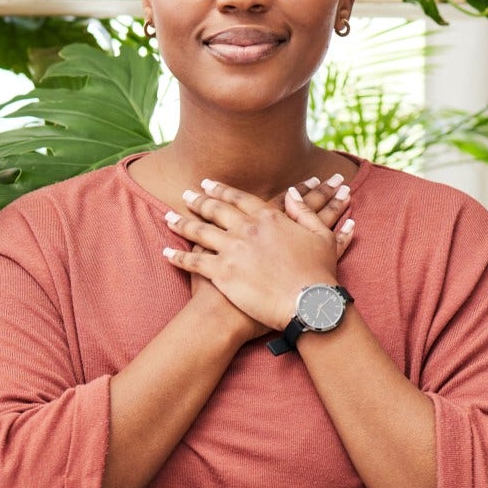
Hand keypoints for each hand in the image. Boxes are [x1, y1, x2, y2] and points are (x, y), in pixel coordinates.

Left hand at [163, 178, 353, 333]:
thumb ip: (304, 211)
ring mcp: (231, 249)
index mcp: (268, 217)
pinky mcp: (221, 273)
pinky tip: (166, 253)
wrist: (309, 303)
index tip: (208, 184)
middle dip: (198, 201)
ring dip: (182, 223)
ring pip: (199, 232)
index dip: (221, 190)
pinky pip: (193, 262)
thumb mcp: (320, 235)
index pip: (238, 198)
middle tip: (186, 194)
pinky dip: (177, 257)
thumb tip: (292, 193)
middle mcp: (245, 229)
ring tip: (169, 217)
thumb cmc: (318, 273)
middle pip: (215, 210)